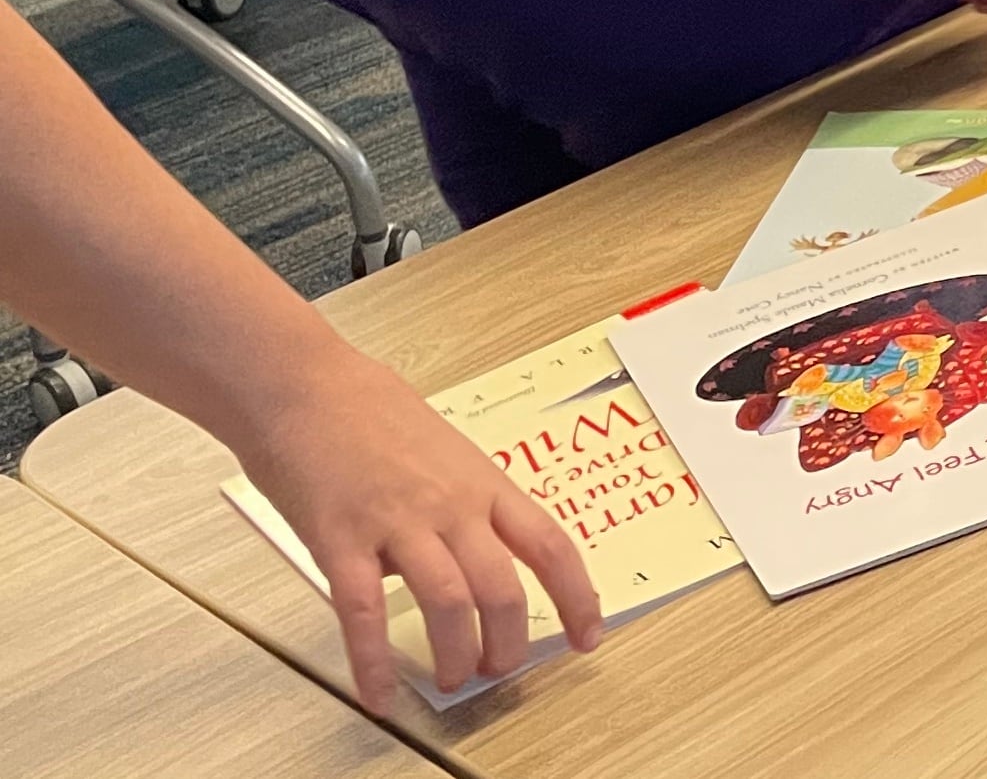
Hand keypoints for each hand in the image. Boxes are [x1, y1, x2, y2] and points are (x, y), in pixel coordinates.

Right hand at [232, 348, 603, 711]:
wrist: (305, 385)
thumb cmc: (370, 411)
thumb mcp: (445, 450)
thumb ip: (464, 501)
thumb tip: (474, 550)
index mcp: (483, 484)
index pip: (549, 545)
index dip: (577, 596)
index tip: (588, 634)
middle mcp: (450, 505)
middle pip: (502, 586)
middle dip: (508, 641)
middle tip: (501, 669)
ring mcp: (396, 522)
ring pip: (448, 602)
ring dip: (455, 653)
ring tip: (454, 680)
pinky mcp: (340, 539)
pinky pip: (364, 612)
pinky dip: (373, 662)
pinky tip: (379, 694)